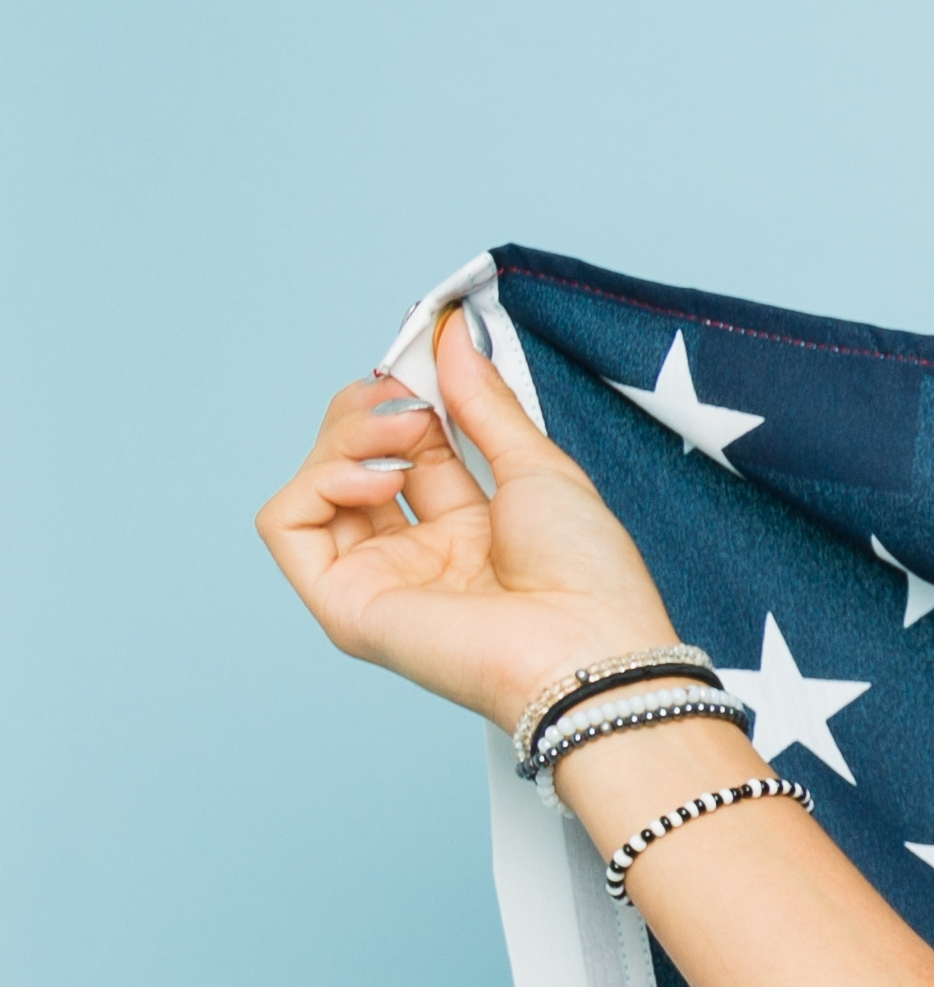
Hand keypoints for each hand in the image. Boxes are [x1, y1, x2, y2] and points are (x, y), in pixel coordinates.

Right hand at [256, 311, 694, 738]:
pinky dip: (318, 483)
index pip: (406, 447)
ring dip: (348, 438)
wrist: (592, 651)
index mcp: (471, 531)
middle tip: (409, 399)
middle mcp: (420, 557)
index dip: (406, 398)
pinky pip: (288, 524)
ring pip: (315, 483)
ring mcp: (379, 580)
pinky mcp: (345, 606)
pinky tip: (377, 479)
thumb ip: (485, 402)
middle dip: (371, 411)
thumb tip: (450, 335)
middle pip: (352, 459)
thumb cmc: (588, 578)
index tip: (426, 360)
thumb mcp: (538, 467)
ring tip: (404, 431)